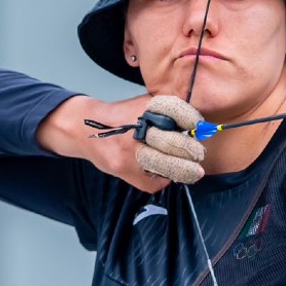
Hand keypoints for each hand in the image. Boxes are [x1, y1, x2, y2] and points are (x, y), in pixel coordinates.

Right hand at [36, 94, 206, 191]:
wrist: (85, 129)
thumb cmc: (122, 117)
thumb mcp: (144, 104)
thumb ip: (169, 113)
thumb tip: (200, 129)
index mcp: (145, 108)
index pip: (176, 111)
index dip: (192, 120)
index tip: (199, 126)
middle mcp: (137, 129)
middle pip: (175, 143)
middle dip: (193, 151)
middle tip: (198, 154)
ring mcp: (130, 151)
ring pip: (167, 166)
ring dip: (185, 171)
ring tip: (195, 171)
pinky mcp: (125, 169)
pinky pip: (155, 181)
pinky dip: (164, 179)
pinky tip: (165, 173)